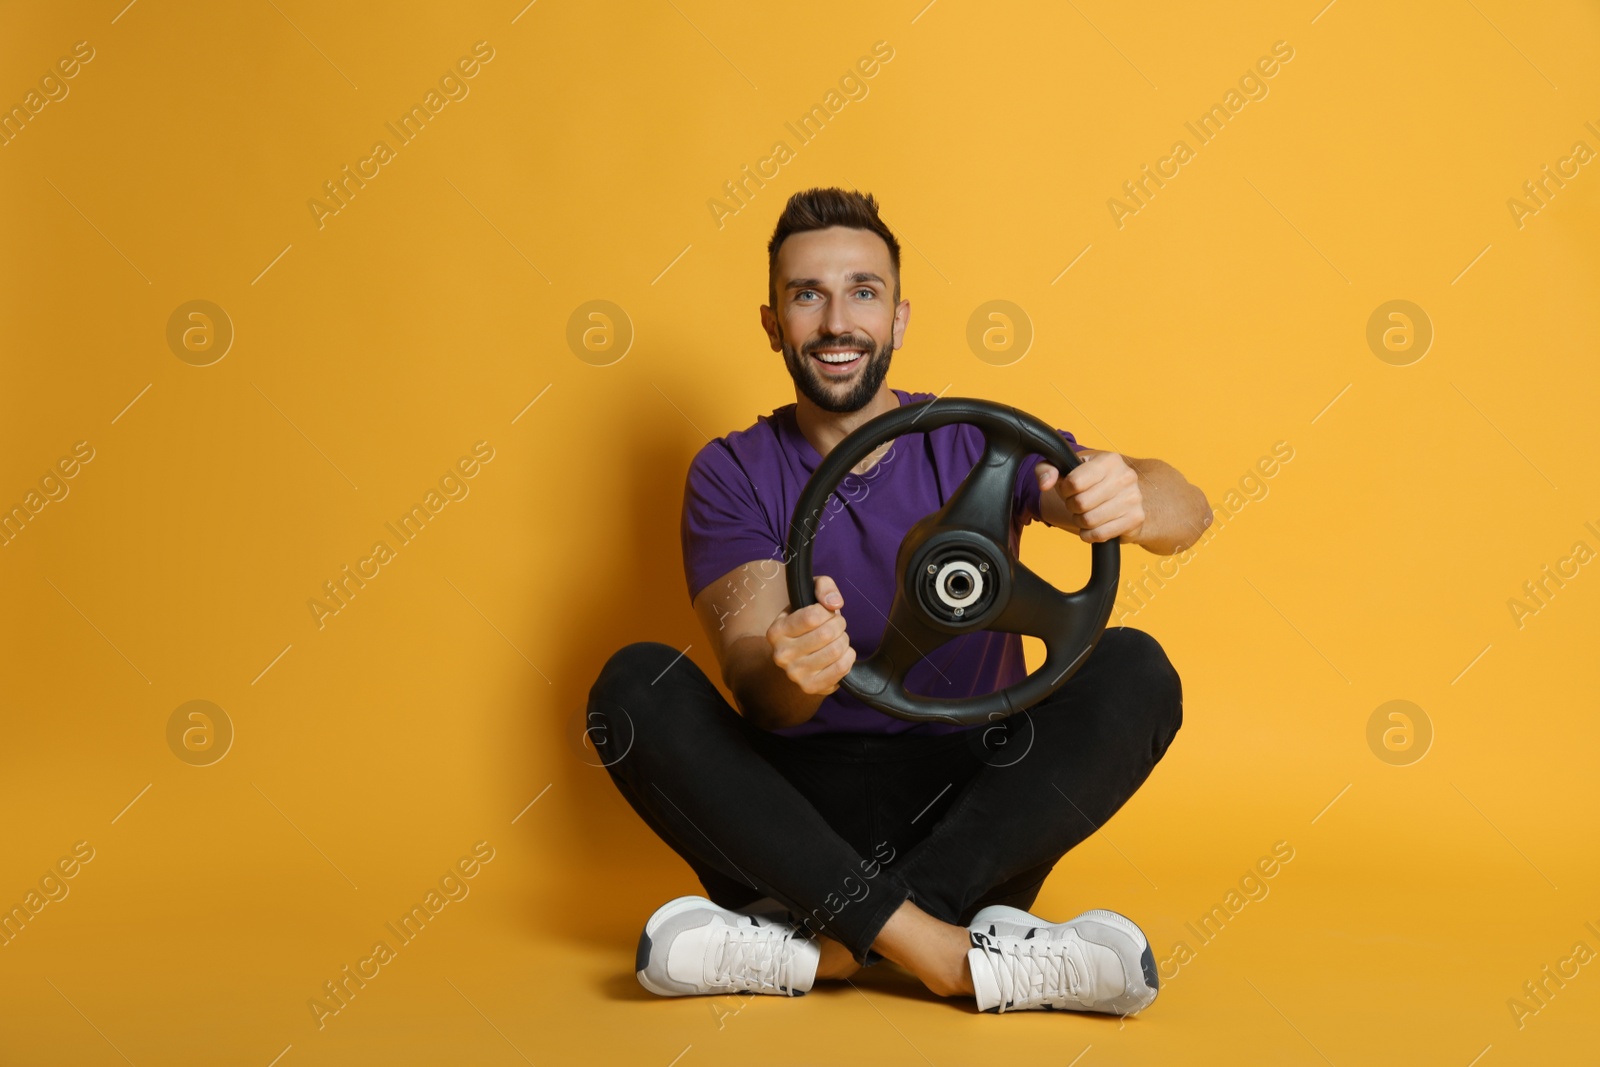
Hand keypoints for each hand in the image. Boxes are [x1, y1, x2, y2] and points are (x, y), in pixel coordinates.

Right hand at [767, 575, 856, 695]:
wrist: (795, 660)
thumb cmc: (804, 625)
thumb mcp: (808, 597)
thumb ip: (823, 587)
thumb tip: (834, 603)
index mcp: (776, 631)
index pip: (813, 616)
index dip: (828, 611)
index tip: (826, 613)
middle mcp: (782, 655)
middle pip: (827, 633)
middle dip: (839, 625)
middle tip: (836, 626)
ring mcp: (795, 674)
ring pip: (836, 650)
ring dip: (844, 641)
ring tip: (837, 640)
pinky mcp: (811, 687)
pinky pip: (842, 668)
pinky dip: (848, 657)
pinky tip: (841, 654)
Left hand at [1036, 451, 1144, 542]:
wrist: (1122, 496)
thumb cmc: (1090, 482)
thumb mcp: (1067, 469)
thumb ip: (1047, 469)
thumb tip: (1045, 484)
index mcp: (1109, 460)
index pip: (1074, 482)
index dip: (1065, 490)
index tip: (1070, 489)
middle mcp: (1125, 476)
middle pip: (1080, 503)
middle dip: (1072, 507)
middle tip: (1078, 504)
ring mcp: (1133, 498)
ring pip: (1089, 520)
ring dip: (1081, 521)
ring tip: (1086, 513)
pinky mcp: (1136, 519)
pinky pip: (1101, 534)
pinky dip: (1090, 535)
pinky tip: (1092, 527)